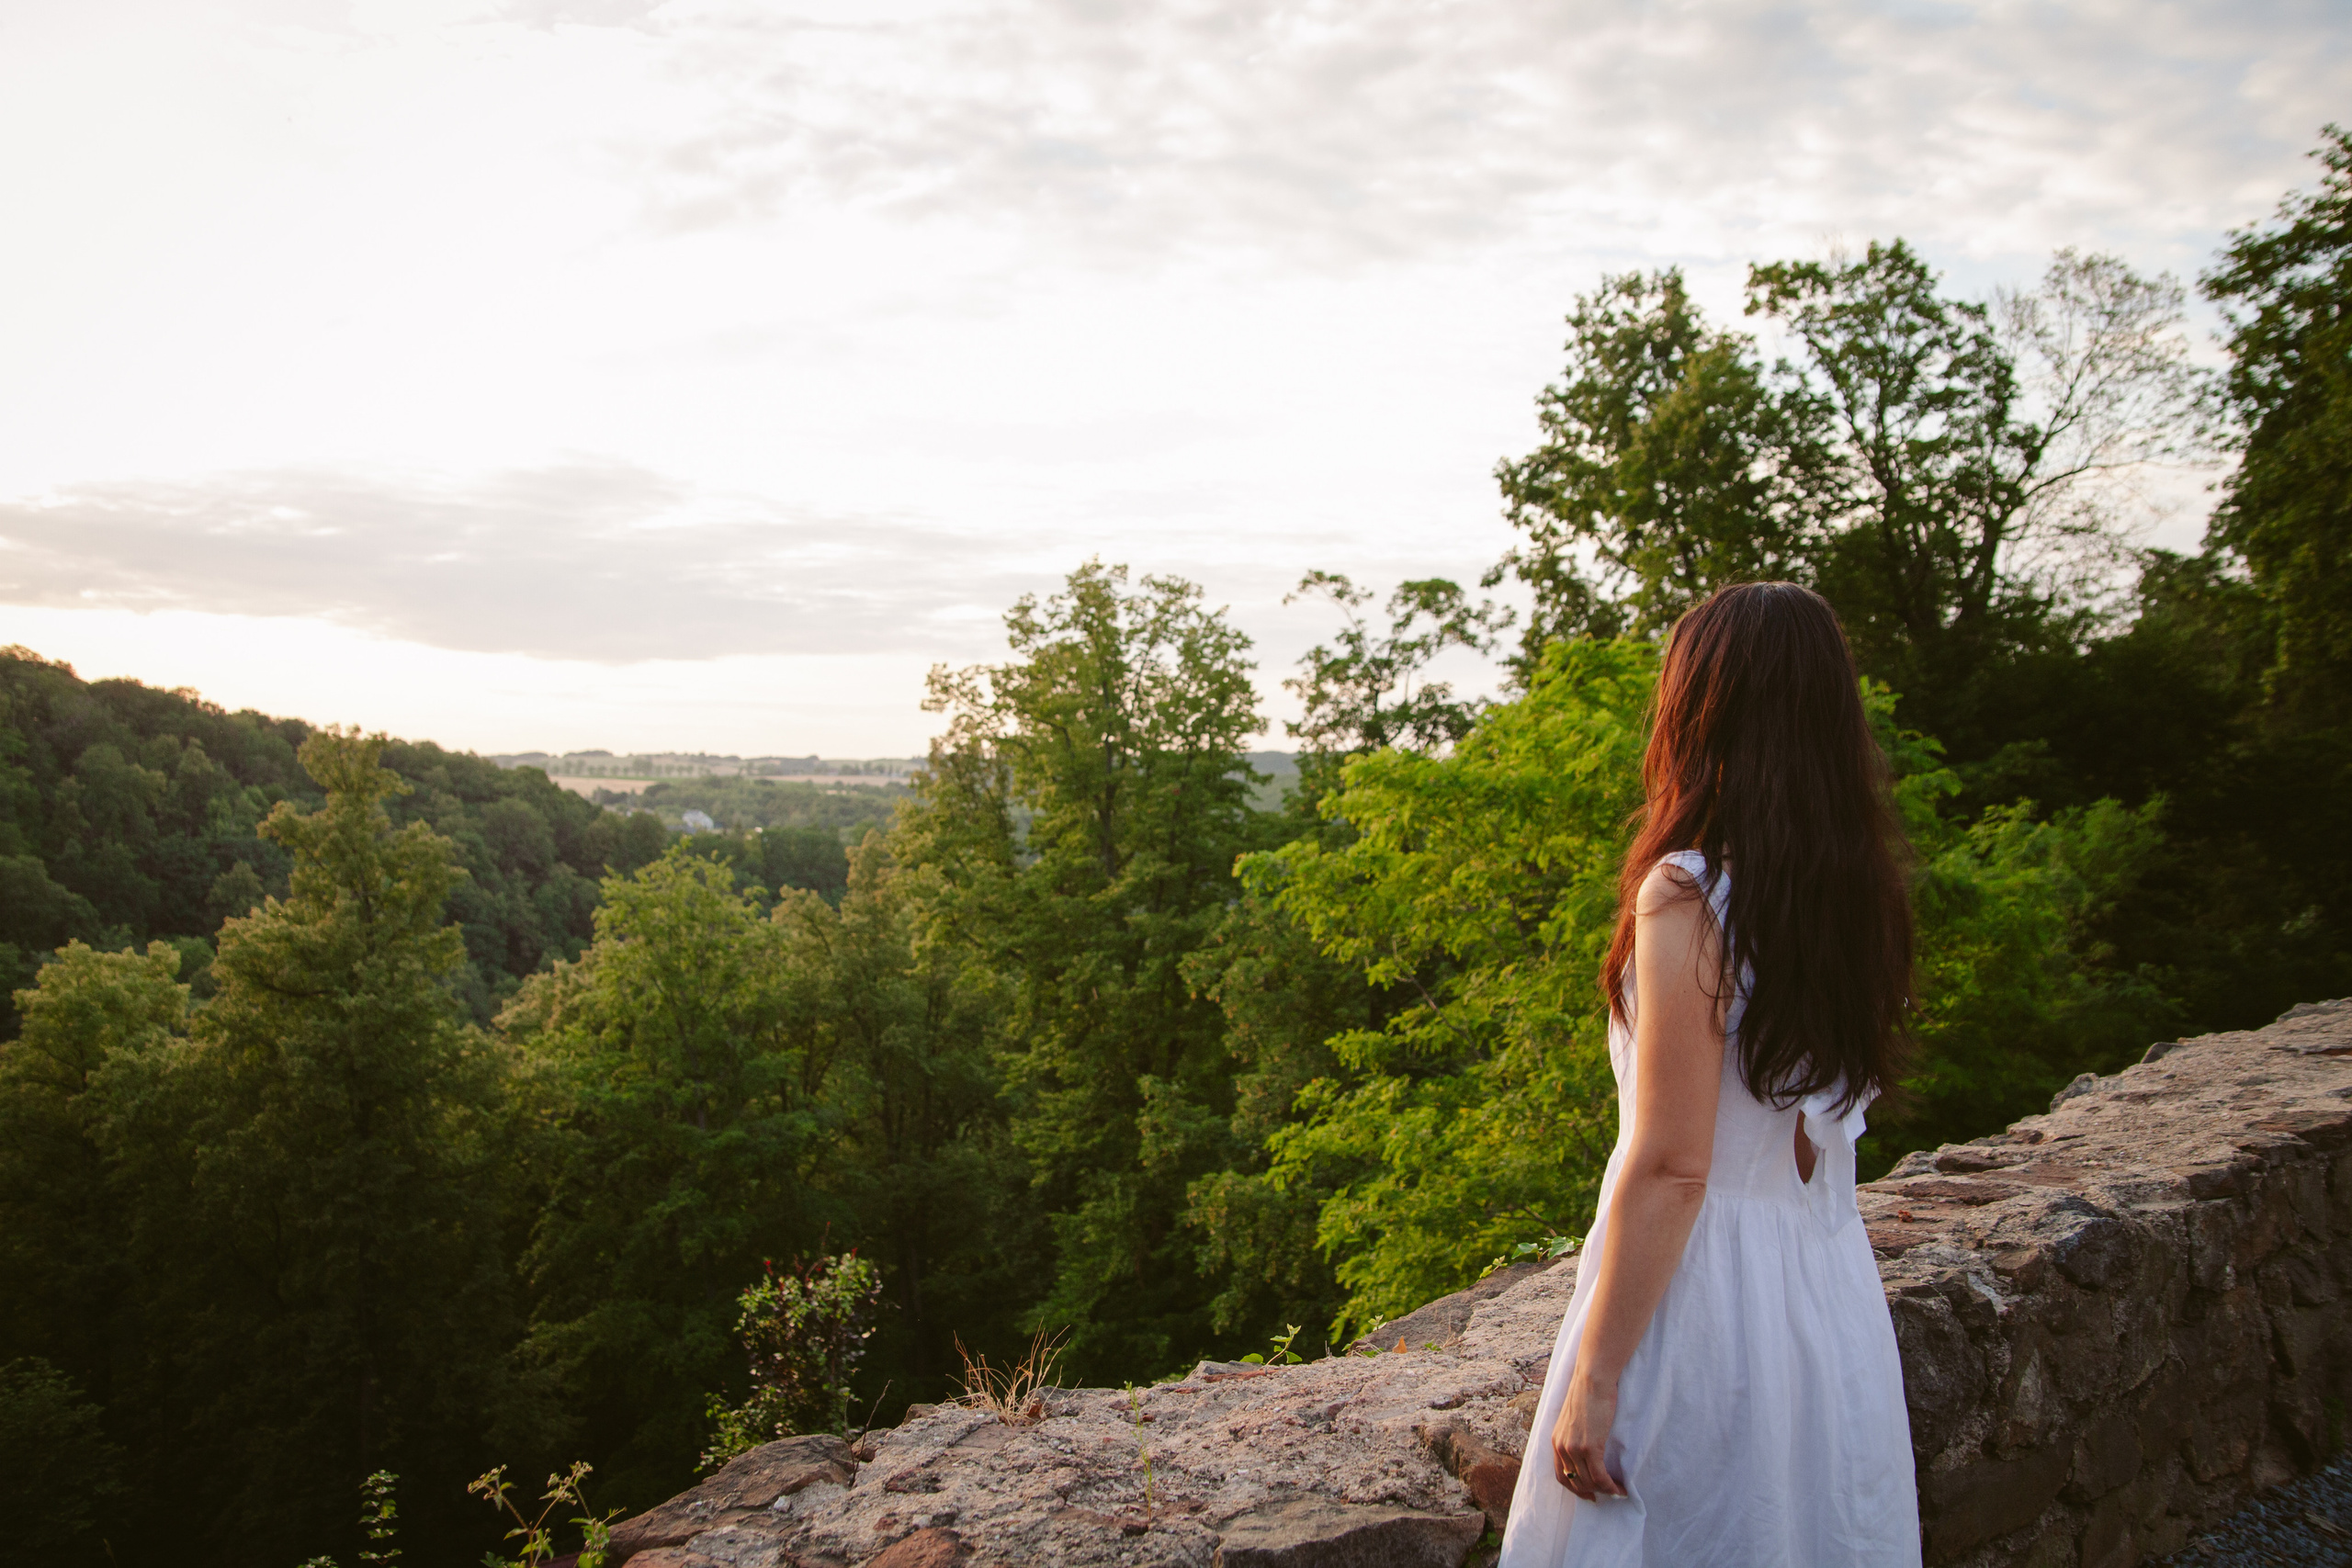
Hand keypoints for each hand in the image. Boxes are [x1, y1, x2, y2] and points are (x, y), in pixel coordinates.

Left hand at [1549, 1371, 1626, 1501]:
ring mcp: (1574, 1448)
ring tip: (1618, 1490)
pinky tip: (1620, 1487)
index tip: (1590, 1494)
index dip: (1575, 1488)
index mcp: (1556, 1440)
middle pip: (1575, 1482)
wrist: (1592, 1379)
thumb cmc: (1588, 1394)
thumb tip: (1586, 1448)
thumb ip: (1574, 1434)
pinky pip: (1600, 1477)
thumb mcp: (1573, 1418)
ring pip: (1589, 1482)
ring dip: (1605, 1491)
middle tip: (1609, 1492)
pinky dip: (1611, 1486)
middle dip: (1593, 1492)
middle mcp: (1562, 1447)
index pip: (1561, 1475)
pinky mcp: (1590, 1447)